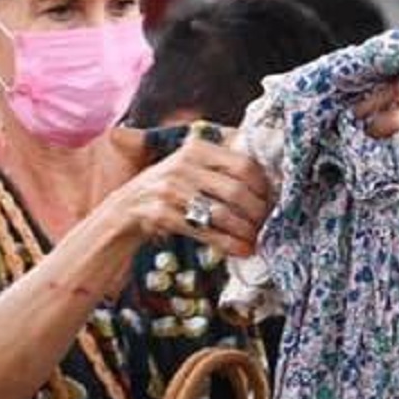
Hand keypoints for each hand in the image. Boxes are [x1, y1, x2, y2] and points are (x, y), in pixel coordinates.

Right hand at [120, 133, 278, 261]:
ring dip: (244, 231)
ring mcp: (170, 190)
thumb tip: (268, 182)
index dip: (263, 186)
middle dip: (257, 212)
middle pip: (236, 191)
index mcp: (197, 148)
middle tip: (267, 225)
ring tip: (256, 240)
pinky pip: (204, 232)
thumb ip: (222, 165)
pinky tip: (240, 250)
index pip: (244, 164)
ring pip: (222, 214)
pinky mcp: (162, 214)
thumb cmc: (170, 187)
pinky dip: (227, 243)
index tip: (272, 201)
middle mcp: (183, 165)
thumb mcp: (191, 165)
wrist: (126, 208)